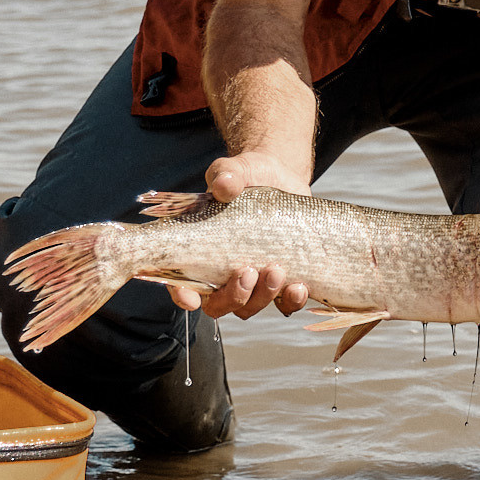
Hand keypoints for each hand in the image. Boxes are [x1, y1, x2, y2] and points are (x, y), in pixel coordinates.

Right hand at [171, 153, 312, 320]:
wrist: (281, 178)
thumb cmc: (246, 177)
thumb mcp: (233, 172)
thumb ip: (226, 176)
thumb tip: (224, 184)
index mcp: (197, 252)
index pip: (180, 281)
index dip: (181, 294)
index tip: (191, 299)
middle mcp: (221, 273)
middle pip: (217, 304)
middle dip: (232, 296)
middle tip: (247, 271)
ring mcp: (252, 280)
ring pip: (249, 307)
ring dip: (262, 297)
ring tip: (276, 271)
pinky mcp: (281, 280)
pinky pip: (284, 304)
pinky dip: (290, 302)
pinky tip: (299, 287)